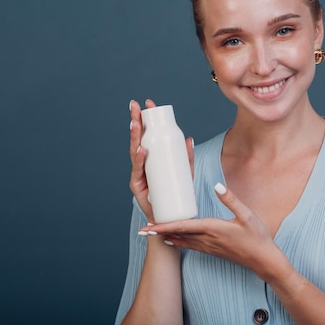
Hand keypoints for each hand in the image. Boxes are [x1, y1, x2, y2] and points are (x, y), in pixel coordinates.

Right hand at [128, 99, 194, 222]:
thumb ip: (187, 158)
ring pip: (135, 153)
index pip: (146, 136)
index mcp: (151, 160)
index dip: (145, 120)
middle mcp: (141, 166)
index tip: (147, 103)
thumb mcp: (185, 175)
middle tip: (135, 105)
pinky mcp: (139, 188)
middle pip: (137, 140)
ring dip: (135, 137)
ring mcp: (139, 176)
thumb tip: (189, 138)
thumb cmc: (176, 197)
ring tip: (136, 123)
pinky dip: (140, 160)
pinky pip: (139, 172)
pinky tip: (142, 150)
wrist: (171, 221)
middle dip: (135, 121)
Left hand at [140, 183, 281, 277]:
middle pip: (178, 234)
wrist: (263, 260)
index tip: (150, 226)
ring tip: (151, 233)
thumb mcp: (247, 215)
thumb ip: (231, 199)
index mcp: (213, 229)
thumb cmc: (257, 237)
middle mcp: (207, 239)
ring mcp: (209, 246)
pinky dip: (178, 241)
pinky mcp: (212, 250)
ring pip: (182, 241)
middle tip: (142, 230)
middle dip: (160, 232)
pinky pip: (190, 245)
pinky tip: (172, 240)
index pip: (183, 226)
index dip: (165, 226)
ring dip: (166, 236)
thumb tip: (217, 185)